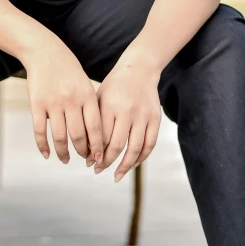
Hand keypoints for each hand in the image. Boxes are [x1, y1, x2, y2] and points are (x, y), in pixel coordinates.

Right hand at [25, 36, 103, 164]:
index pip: (95, 128)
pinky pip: (39, 131)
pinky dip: (43, 146)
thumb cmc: (68, 69)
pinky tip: (47, 154)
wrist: (44, 51)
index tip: (98, 158)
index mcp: (86, 95)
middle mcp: (71, 100)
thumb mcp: (84, 83)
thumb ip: (90, 106)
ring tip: (66, 159)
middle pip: (78, 136)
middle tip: (83, 159)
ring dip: (63, 153)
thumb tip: (95, 135)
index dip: (97, 146)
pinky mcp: (36, 104)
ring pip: (59, 137)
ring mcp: (53, 103)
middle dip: (82, 152)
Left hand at [89, 53, 161, 182]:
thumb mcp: (99, 97)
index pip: (101, 138)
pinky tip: (132, 165)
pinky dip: (141, 158)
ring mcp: (143, 115)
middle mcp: (127, 111)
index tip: (89, 163)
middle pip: (116, 146)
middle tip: (98, 170)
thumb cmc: (114, 85)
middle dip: (106, 162)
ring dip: (124, 166)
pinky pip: (149, 144)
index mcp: (110, 105)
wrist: (139, 69)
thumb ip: (94, 122)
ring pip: (135, 149)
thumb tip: (89, 152)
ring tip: (116, 175)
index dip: (94, 153)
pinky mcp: (155, 118)